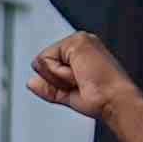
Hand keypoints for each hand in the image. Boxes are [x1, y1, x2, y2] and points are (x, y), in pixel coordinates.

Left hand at [25, 30, 142, 131]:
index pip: (48, 64)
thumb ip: (47, 87)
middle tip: (80, 83)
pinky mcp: (77, 41)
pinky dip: (59, 73)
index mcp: (79, 53)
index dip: (56, 81)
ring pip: (43, 60)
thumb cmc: (100, 99)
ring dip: (58, 77)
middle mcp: (79, 43)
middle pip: (42, 61)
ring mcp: (79, 40)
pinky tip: (79, 74)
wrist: (112, 101)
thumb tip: (30, 82)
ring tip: (81, 79)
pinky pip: (46, 60)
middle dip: (55, 79)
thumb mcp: (66, 94)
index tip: (79, 86)